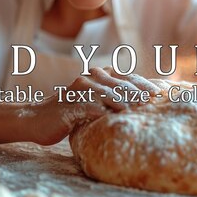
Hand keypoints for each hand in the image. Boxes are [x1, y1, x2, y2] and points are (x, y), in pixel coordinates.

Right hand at [31, 67, 162, 144]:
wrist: (36, 119)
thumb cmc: (67, 114)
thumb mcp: (91, 104)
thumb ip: (110, 99)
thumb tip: (138, 104)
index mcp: (96, 77)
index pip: (125, 77)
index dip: (143, 83)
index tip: (159, 92)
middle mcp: (89, 80)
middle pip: (120, 83)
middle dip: (139, 91)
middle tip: (155, 99)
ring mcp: (79, 92)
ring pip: (108, 93)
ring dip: (126, 99)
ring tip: (141, 107)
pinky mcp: (71, 105)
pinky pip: (91, 107)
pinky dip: (105, 111)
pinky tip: (118, 116)